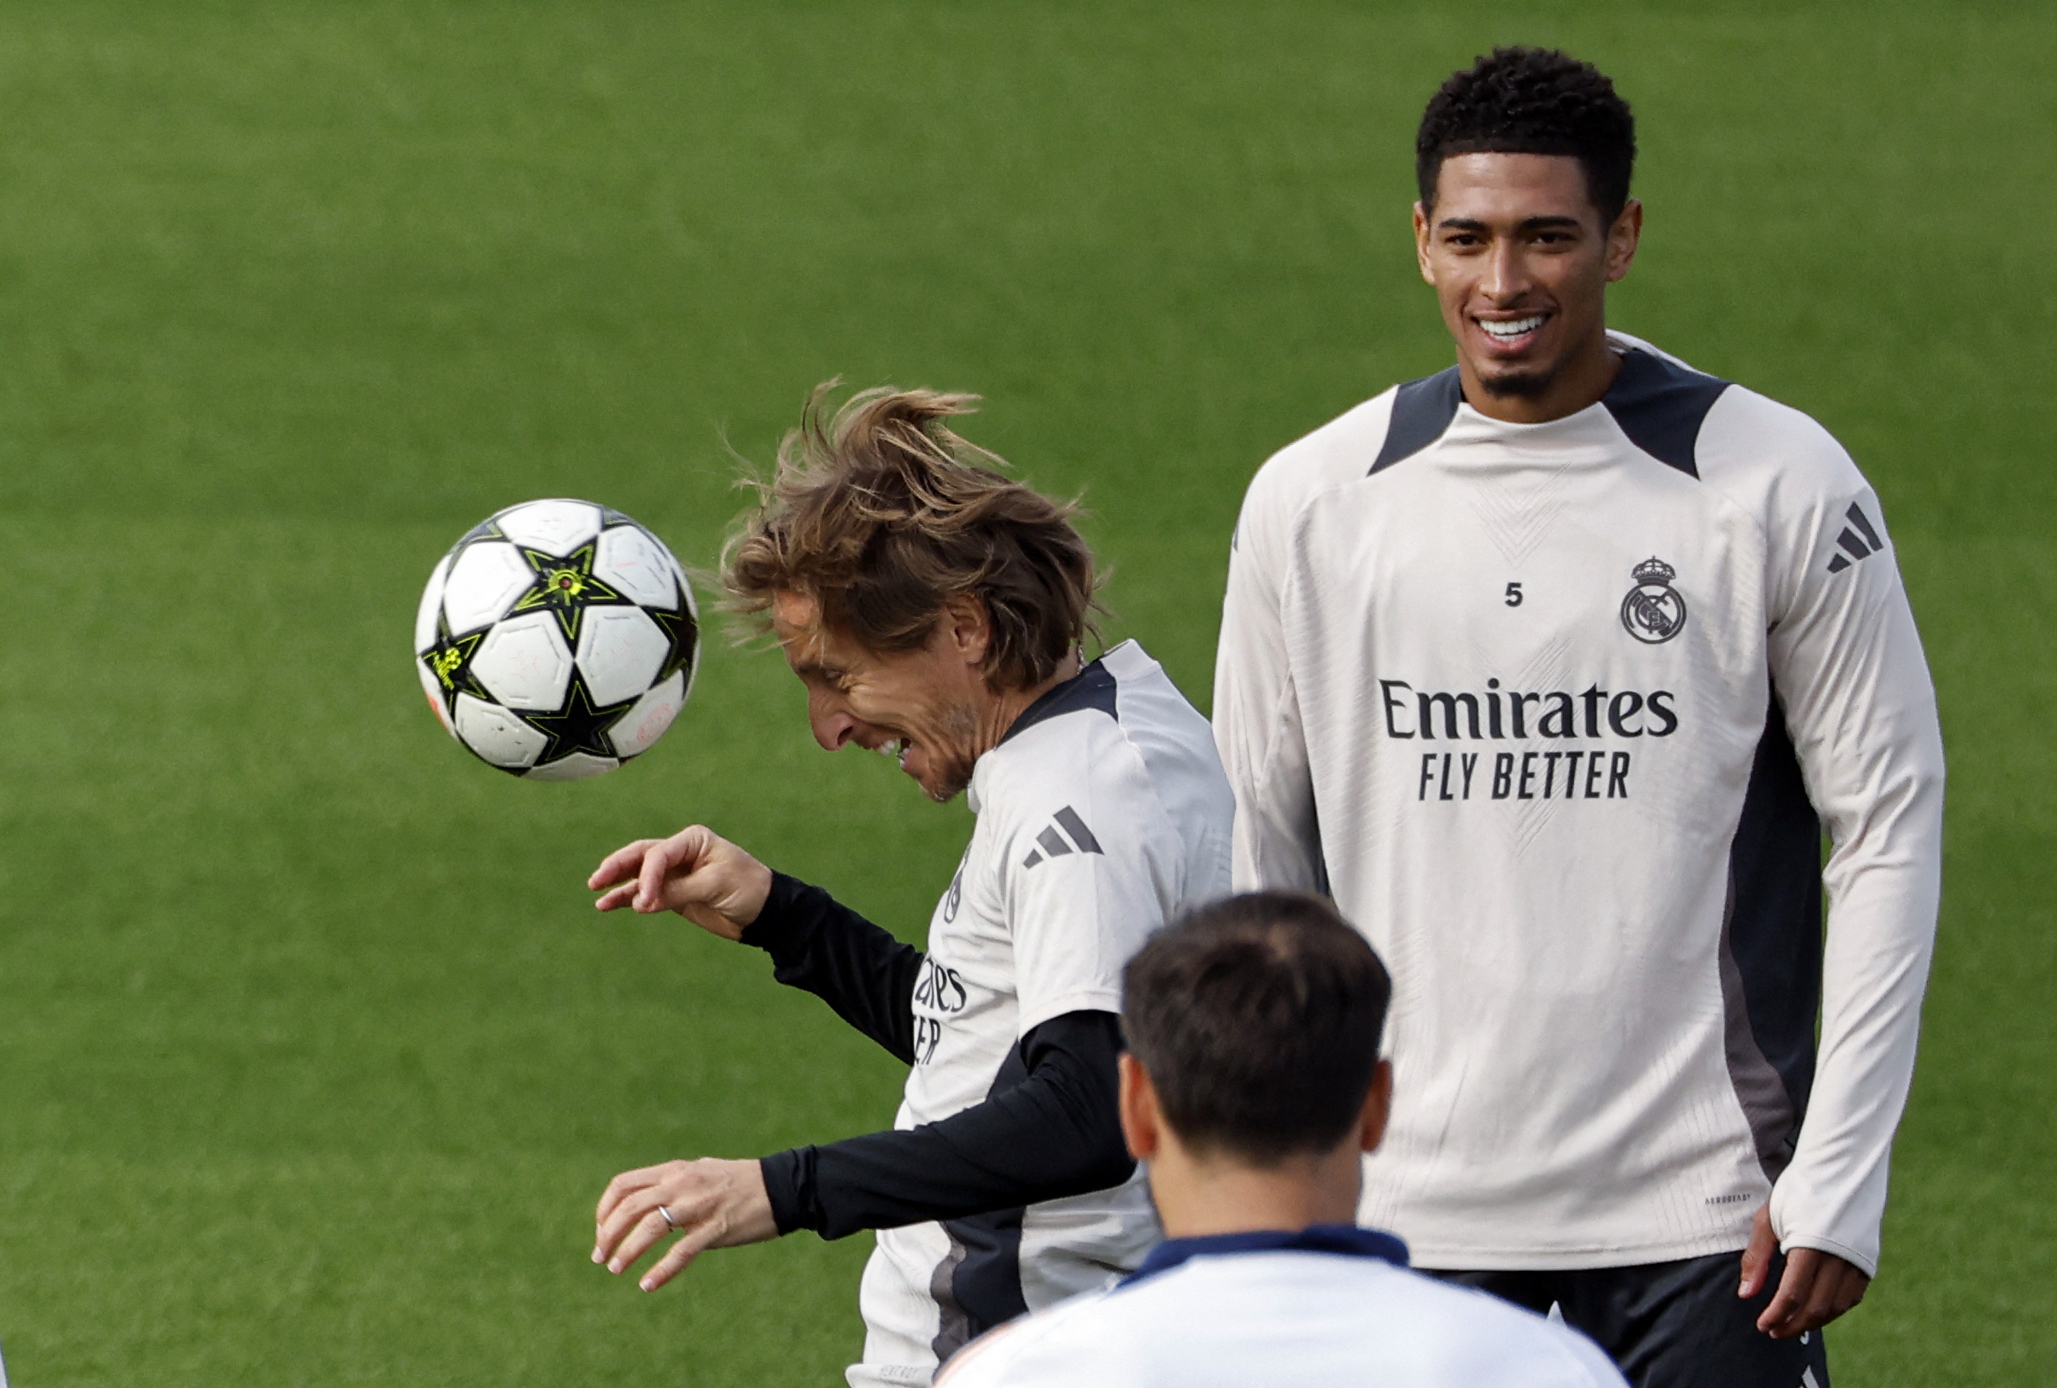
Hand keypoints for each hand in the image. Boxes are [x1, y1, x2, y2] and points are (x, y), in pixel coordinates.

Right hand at [588, 825, 772, 939]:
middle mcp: (681, 852)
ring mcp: (676, 873)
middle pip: (641, 856)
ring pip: (639, 875)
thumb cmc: (748, 889)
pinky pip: (645, 894)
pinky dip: (627, 898)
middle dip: (618, 867)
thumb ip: (677, 892)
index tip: (643, 901)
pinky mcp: (674, 893)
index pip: (659, 854)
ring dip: (618, 884)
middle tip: (597, 880)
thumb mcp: (715, 886)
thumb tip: (641, 902)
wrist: (766, 912)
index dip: (646, 876)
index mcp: (693, 840)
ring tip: (597, 894)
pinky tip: (608, 905)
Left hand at [592, 1158, 778, 1290]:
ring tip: (615, 1269)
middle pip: (630, 1207)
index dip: (605, 1210)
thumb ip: (672, 1185)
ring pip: (651, 1226)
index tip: (602, 1232)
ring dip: (627, 1251)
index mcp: (675, 1171)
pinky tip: (648, 1285)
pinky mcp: (717, 1227)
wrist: (782, 1187)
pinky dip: (662, 1270)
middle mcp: (682, 1184)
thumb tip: (644, 1205)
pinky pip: (682, 1251)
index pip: (624, 1185)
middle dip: (607, 1233)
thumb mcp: (700, 1173)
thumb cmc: (739, 1183)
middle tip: (600, 1257)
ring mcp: (699, 1205)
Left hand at [1738, 1202, 1868, 1337]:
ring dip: (1813, 1322)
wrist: (1841, 1169)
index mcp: (1811, 1245)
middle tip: (1774, 1331)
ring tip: (1791, 1324)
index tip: (1762, 1325)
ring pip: (1836, 1307)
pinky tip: (1815, 1310)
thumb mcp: (1768, 1218)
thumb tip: (1746, 1295)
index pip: (1793, 1294)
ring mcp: (1857, 1262)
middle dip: (1793, 1325)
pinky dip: (1832, 1310)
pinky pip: (1851, 1297)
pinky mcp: (1868, 1262)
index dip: (1776, 1315)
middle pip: (1816, 1308)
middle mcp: (1839, 1257)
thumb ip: (1757, 1258)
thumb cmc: (1798, 1192)